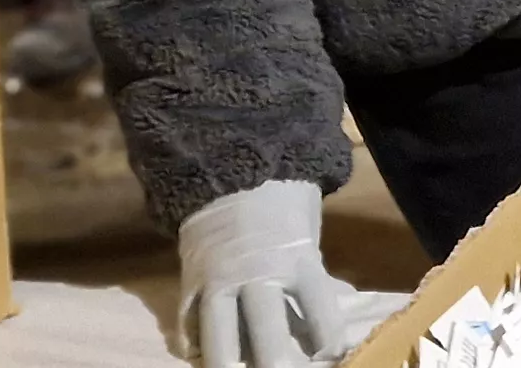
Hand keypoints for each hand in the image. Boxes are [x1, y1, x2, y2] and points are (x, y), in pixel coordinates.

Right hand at [173, 180, 357, 367]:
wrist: (229, 171)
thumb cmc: (280, 204)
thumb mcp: (307, 235)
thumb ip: (311, 276)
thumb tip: (328, 318)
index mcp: (297, 258)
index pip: (318, 302)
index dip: (328, 335)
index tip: (332, 355)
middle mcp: (257, 272)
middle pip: (265, 324)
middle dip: (273, 359)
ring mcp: (219, 277)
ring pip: (218, 328)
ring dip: (225, 360)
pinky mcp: (191, 279)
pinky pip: (188, 317)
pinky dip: (192, 341)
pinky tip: (197, 357)